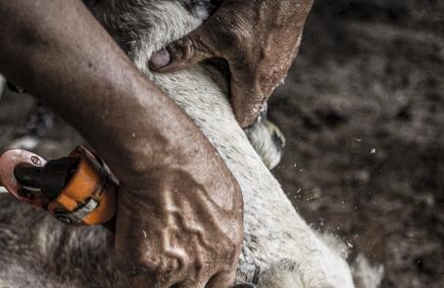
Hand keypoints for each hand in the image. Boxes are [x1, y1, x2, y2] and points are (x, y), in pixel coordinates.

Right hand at [109, 111, 243, 287]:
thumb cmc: (195, 168)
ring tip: (144, 256)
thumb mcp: (228, 202)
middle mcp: (202, 265)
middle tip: (162, 283)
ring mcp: (172, 268)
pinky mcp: (143, 263)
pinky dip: (129, 267)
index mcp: (227, 251)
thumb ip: (222, 233)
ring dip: (149, 282)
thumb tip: (214, 248)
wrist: (164, 161)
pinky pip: (134, 281)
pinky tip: (130, 243)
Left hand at [148, 0, 313, 126]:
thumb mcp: (215, 32)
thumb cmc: (257, 9)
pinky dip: (251, 63)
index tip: (209, 116)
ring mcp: (282, 61)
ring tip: (219, 73)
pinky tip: (237, 51)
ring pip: (259, 83)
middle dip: (229, 100)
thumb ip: (187, 51)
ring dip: (240, 81)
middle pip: (249, 102)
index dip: (225, 121)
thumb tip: (157, 64)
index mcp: (256, 82)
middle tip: (207, 95)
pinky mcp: (286, 46)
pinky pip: (267, 65)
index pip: (243, 119)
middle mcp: (272, 76)